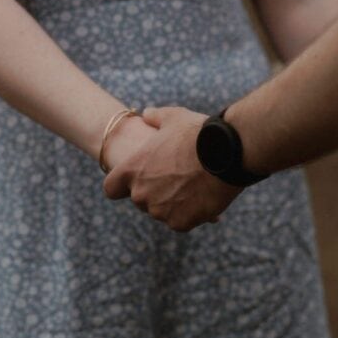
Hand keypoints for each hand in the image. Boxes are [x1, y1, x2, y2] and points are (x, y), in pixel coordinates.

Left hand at [102, 106, 239, 231]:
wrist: (225, 153)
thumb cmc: (197, 133)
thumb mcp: (173, 117)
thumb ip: (155, 117)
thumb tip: (147, 114)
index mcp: (132, 169)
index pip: (111, 189)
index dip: (121, 186)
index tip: (134, 182)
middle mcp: (141, 193)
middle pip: (140, 201)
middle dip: (154, 193)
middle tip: (176, 179)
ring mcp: (160, 211)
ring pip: (162, 212)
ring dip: (172, 203)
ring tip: (193, 186)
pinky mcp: (180, 223)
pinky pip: (180, 222)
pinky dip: (189, 214)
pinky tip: (202, 198)